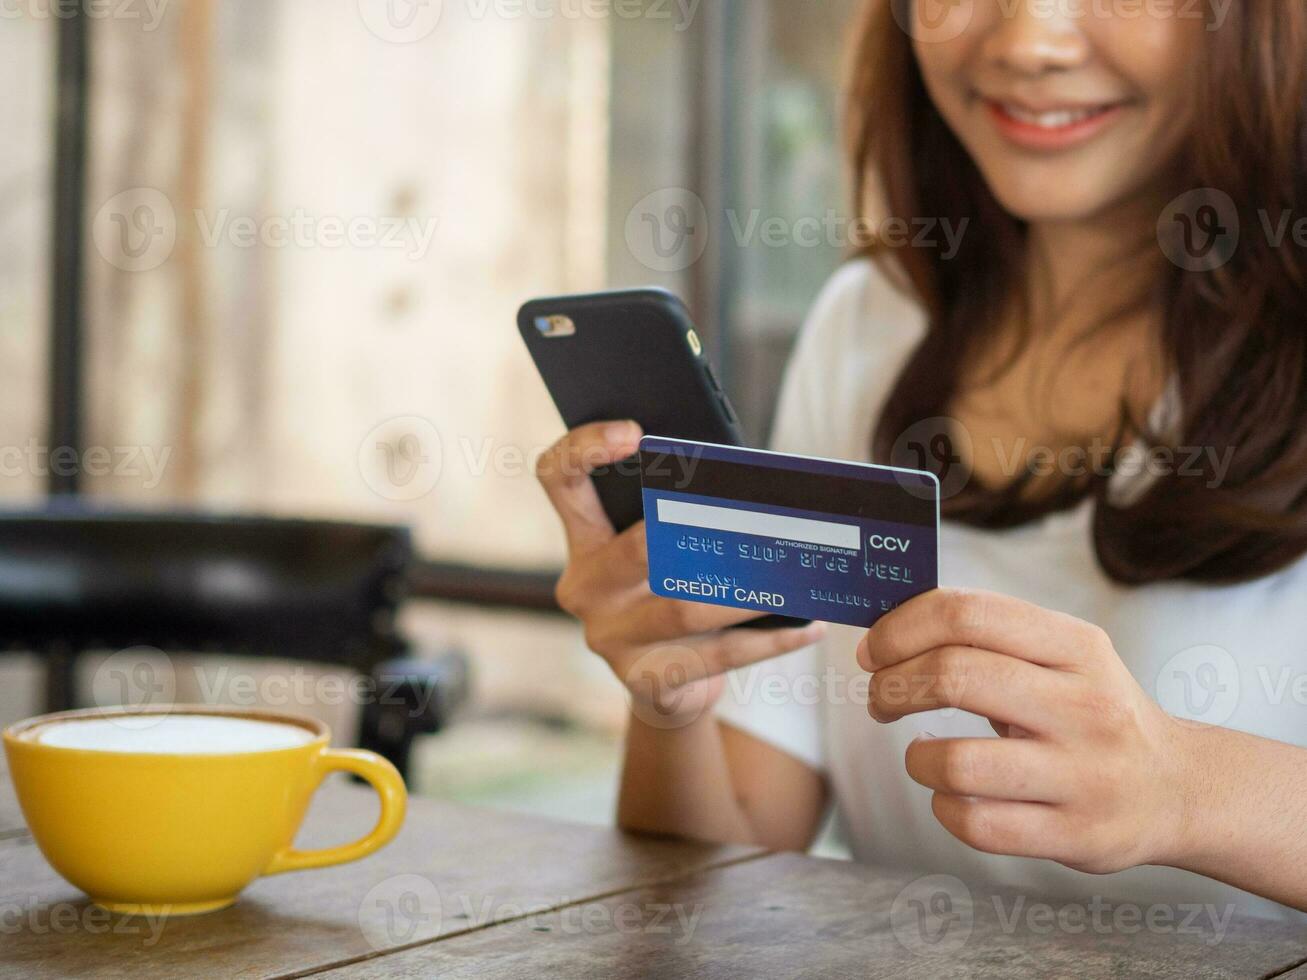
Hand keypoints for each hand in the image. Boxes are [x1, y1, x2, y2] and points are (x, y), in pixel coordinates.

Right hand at [537, 421, 825, 725]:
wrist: (666, 687)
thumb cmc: (671, 595)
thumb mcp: (661, 552)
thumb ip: (678, 515)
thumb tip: (748, 483)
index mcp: (583, 541)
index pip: (558, 479)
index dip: (584, 447)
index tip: (635, 431)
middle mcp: (585, 587)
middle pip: (636, 546)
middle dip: (699, 527)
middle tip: (756, 512)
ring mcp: (610, 638)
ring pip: (684, 606)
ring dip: (747, 589)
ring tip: (795, 571)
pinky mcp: (646, 680)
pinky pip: (717, 655)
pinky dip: (770, 640)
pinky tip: (808, 625)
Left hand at [856, 589, 1195, 874]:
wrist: (1178, 788)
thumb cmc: (1092, 712)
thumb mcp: (1064, 656)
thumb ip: (990, 636)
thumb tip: (888, 629)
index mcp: (1076, 646)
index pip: (966, 614)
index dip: (901, 628)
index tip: (873, 650)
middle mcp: (1085, 706)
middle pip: (953, 676)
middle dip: (892, 687)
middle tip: (880, 700)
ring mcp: (1083, 775)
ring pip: (957, 762)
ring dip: (915, 757)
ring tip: (920, 755)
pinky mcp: (1076, 835)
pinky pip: (976, 824)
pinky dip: (944, 808)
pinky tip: (951, 796)